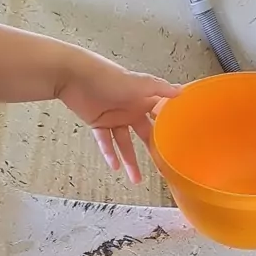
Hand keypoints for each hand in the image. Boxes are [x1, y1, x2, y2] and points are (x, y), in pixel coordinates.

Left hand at [59, 50, 180, 183]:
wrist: (74, 75)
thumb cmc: (107, 76)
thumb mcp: (137, 82)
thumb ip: (159, 88)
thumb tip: (181, 91)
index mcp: (142, 99)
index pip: (158, 116)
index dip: (167, 128)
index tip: (178, 144)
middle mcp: (130, 109)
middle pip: (143, 134)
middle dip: (151, 151)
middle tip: (160, 169)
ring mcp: (114, 117)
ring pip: (125, 143)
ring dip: (130, 161)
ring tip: (136, 180)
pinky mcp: (98, 122)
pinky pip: (105, 141)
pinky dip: (109, 153)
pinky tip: (115, 167)